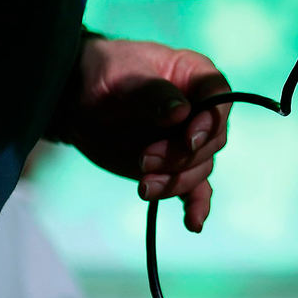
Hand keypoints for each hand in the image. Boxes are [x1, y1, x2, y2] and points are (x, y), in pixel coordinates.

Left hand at [60, 38, 230, 232]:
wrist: (77, 100)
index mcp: (196, 77)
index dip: (211, 121)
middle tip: (144, 160)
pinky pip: (196, 189)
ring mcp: (189, 141)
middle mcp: (201, 111)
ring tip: (143, 187)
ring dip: (176, 181)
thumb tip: (182, 113)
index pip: (219, 98)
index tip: (188, 138)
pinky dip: (196, 205)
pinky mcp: (175, 167)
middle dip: (182, 156)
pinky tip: (193, 223)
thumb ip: (152, 93)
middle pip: (212, 140)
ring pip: (200, 167)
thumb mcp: (124, 75)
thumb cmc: (105, 74)